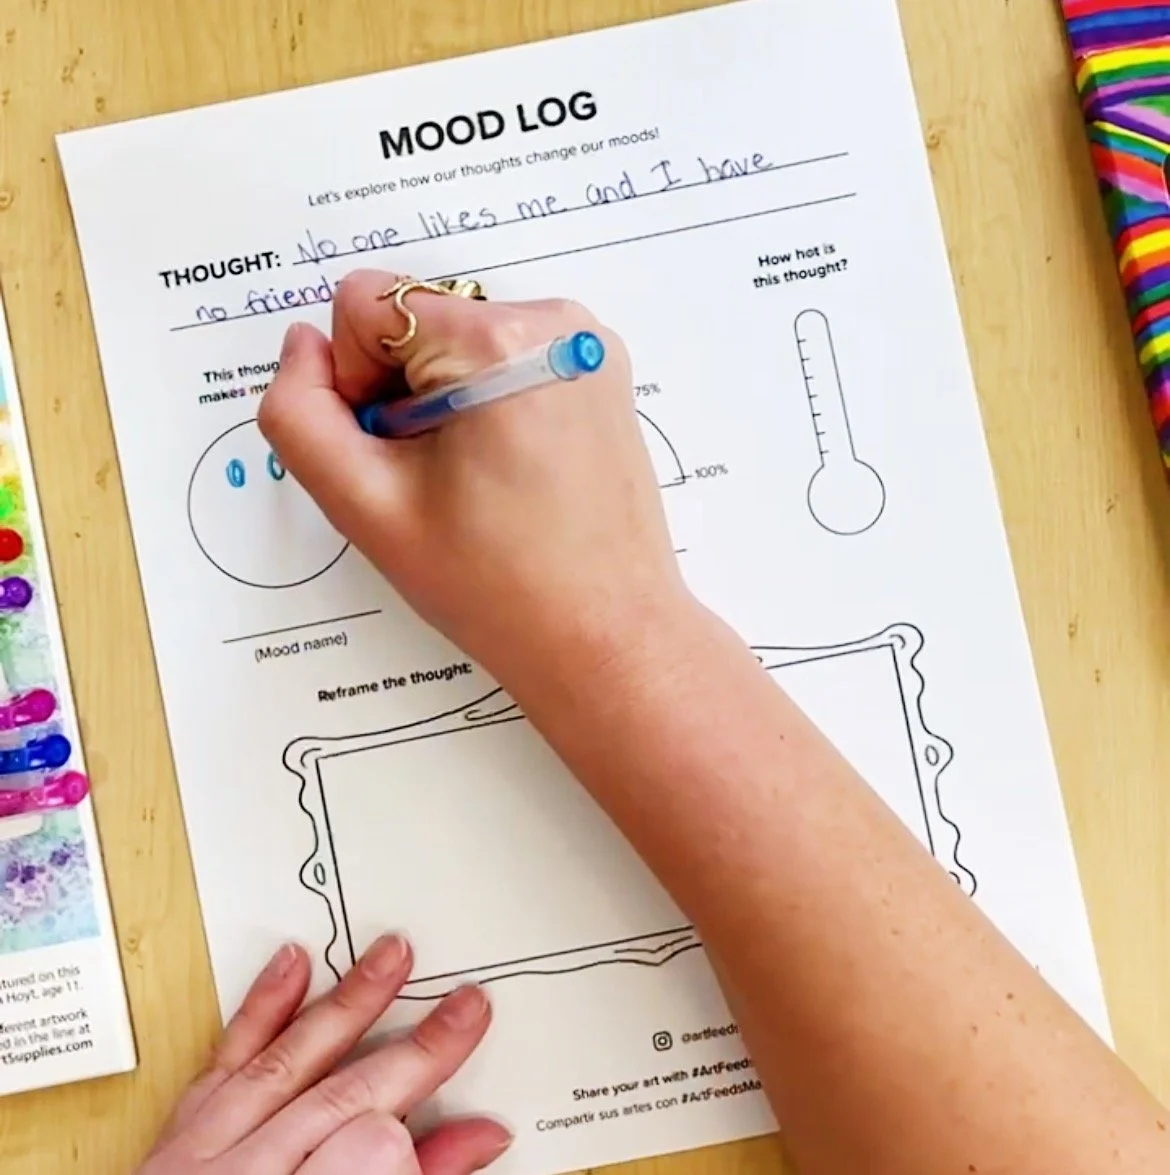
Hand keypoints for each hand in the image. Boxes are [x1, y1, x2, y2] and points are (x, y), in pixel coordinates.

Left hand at [138, 936, 506, 1174]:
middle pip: (336, 1097)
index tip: (471, 1050)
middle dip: (411, 1049)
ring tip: (390, 956)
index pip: (371, 1140)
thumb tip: (453, 1139)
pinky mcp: (171, 1149)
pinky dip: (257, 1015)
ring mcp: (194, 1161)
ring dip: (343, 1005)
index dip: (429, 1089)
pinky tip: (288, 968)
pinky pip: (219, 1070)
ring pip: (281, 1062)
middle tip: (465, 1006)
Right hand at [258, 270, 691, 690]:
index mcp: (498, 342)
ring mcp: (588, 344)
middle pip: (415, 318)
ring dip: (444, 397)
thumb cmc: (501, 588)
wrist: (606, 637)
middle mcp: (555, 322)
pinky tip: (508, 469)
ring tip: (476, 479)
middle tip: (437, 479)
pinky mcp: (601, 371)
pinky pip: (509, 356)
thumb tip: (302, 346)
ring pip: (459, 338)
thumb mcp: (366, 507)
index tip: (397, 455)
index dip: (355, 384)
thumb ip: (300, 415)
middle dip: (402, 390)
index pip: (364, 303)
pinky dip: (488, 399)